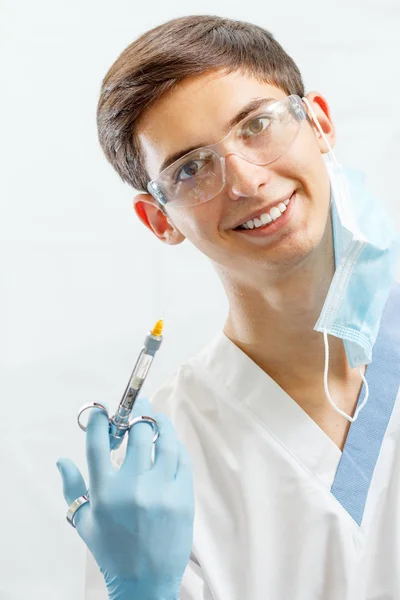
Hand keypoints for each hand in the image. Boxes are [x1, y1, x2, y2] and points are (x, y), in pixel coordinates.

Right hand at [57, 397, 194, 599]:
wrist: (145, 583)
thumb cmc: (112, 552)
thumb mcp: (84, 523)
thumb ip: (72, 488)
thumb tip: (62, 460)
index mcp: (104, 492)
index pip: (99, 442)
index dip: (100, 419)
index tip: (103, 411)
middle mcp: (133, 487)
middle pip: (138, 432)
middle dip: (137, 413)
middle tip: (138, 406)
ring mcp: (162, 491)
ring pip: (166, 441)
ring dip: (161, 423)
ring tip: (157, 417)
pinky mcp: (183, 497)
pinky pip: (182, 460)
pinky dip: (176, 447)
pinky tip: (171, 443)